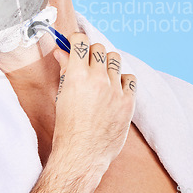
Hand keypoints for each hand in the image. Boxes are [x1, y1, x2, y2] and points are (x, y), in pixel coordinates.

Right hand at [51, 32, 136, 171]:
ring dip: (107, 63)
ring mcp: (115, 90)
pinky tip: (115, 88)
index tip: (75, 42)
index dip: (77, 39)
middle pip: (99, 48)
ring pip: (115, 59)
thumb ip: (65, 69)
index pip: (81, 41)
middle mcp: (98, 79)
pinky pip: (130, 78)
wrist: (82, 154)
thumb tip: (62, 52)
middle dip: (91, 52)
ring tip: (101, 75)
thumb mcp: (62, 94)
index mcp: (77, 76)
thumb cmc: (68, 126)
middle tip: (87, 63)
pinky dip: (122, 79)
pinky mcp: (128, 101)